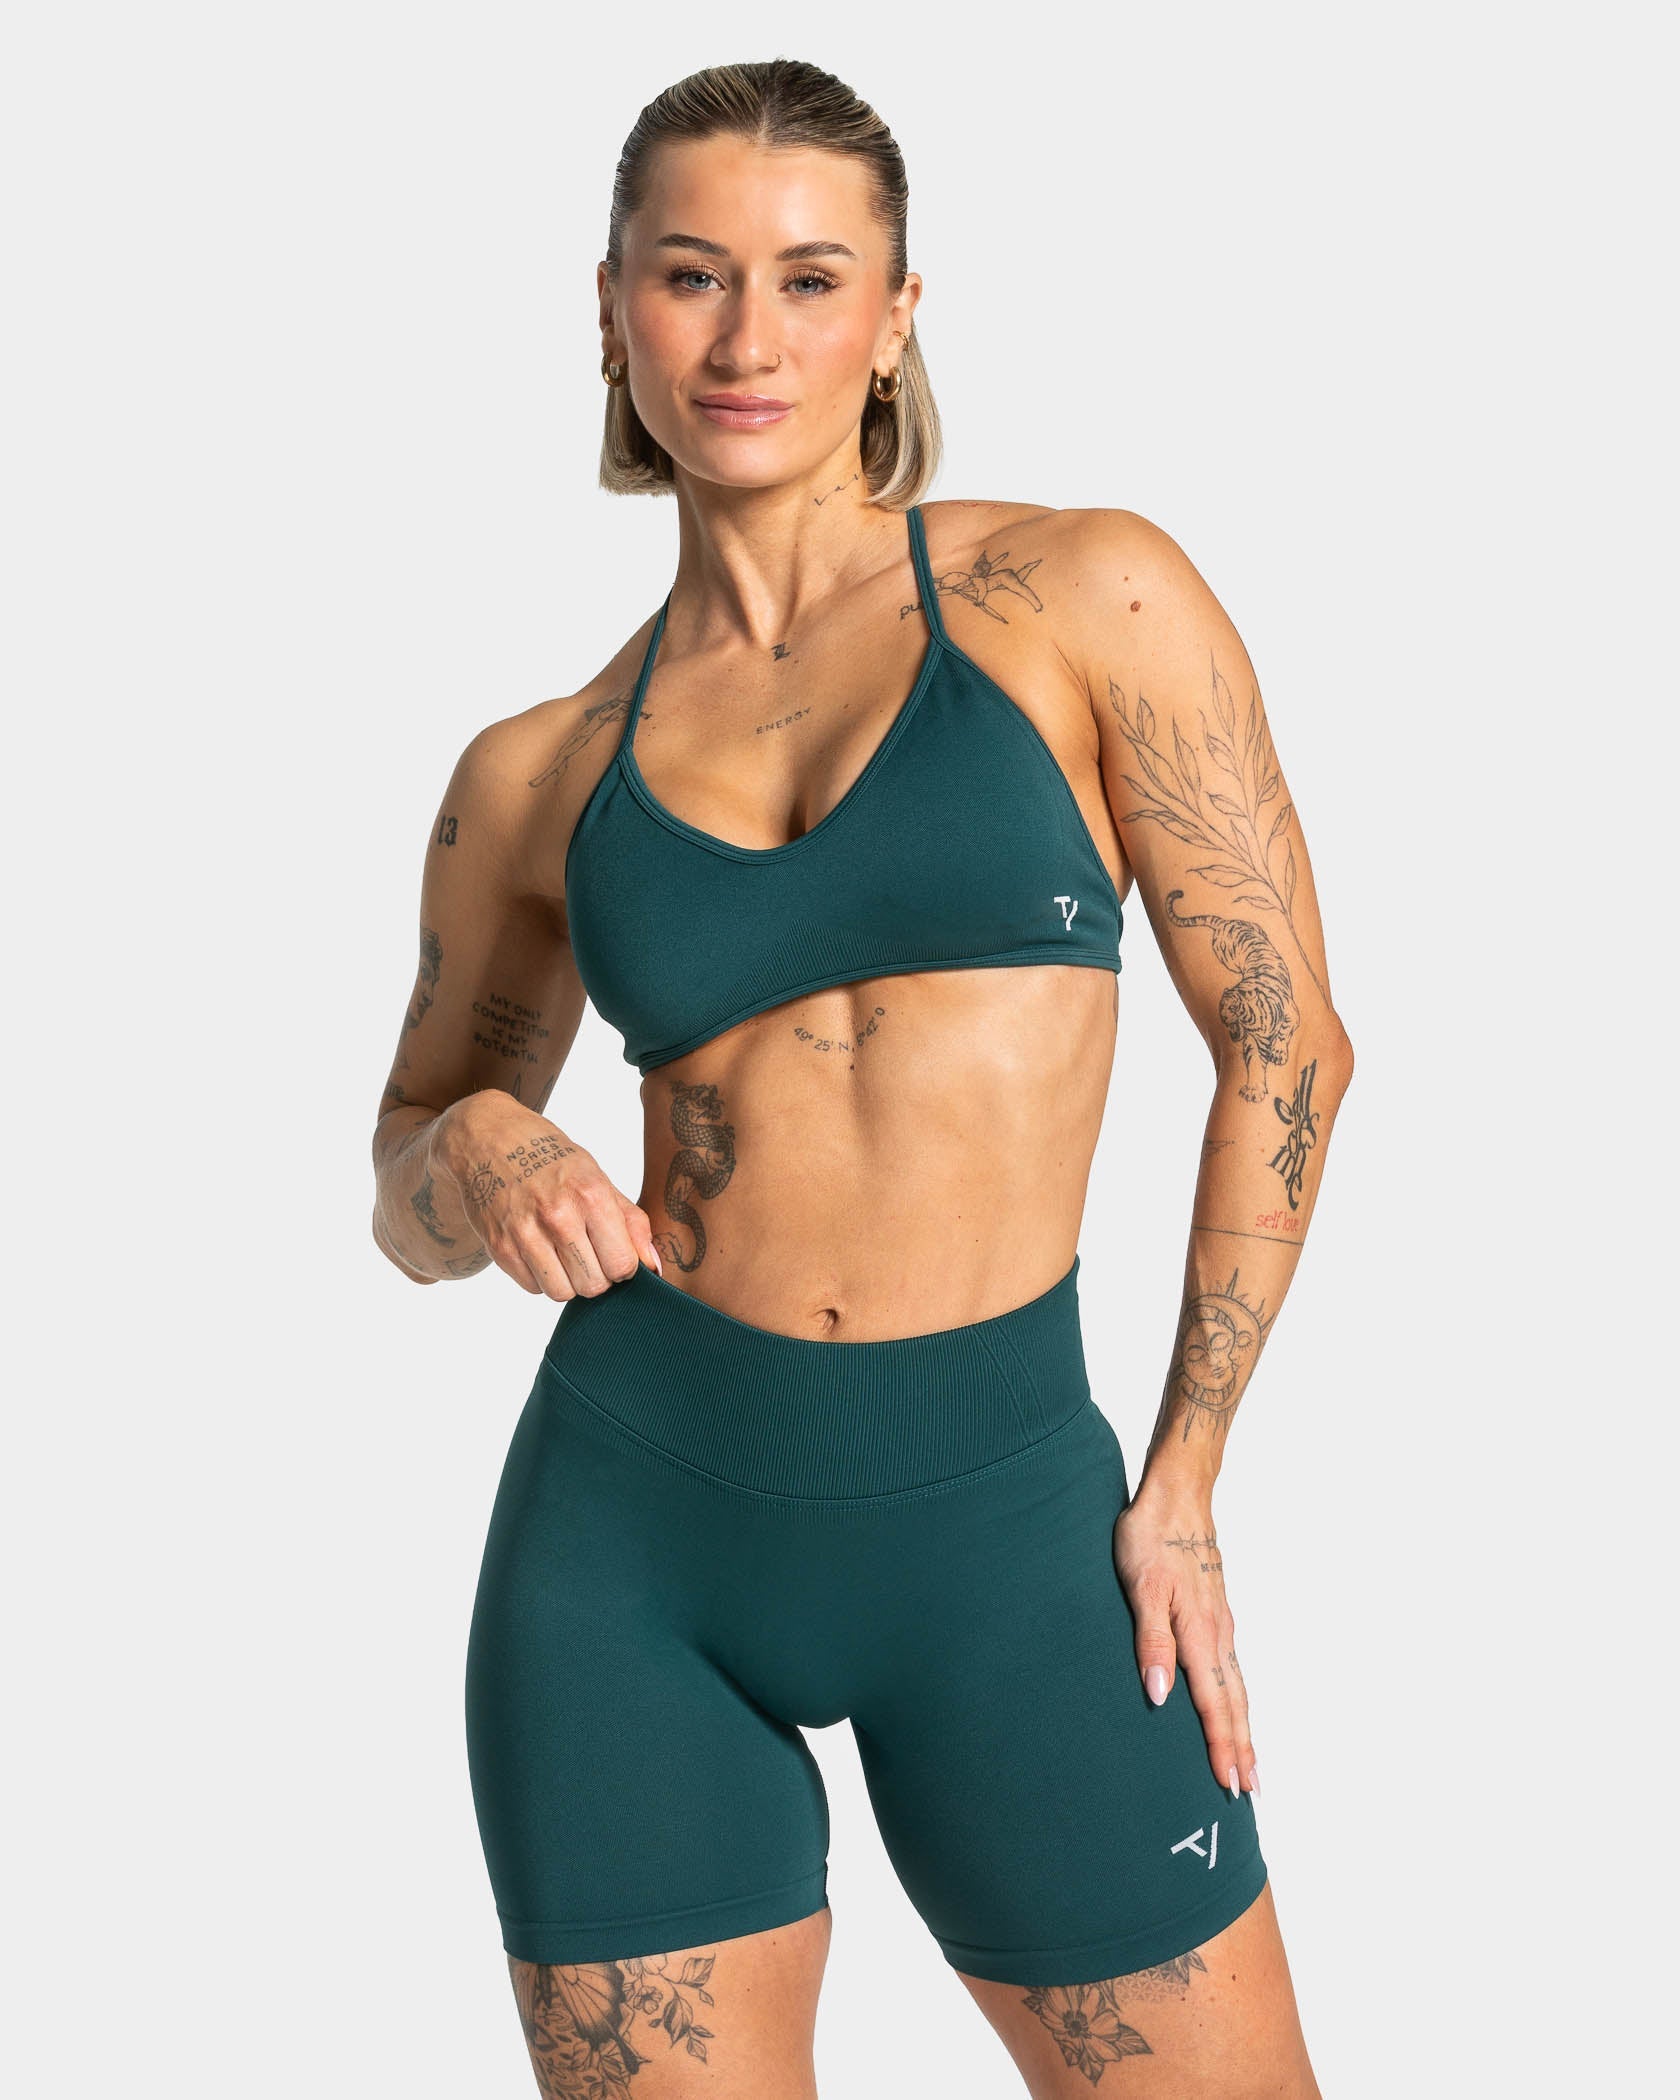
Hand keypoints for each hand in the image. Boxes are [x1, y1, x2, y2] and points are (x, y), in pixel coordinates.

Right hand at [433, 1091, 661, 1299]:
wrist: (487, 1138)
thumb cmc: (550, 1158)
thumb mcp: (598, 1177)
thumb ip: (631, 1222)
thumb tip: (654, 1265)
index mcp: (590, 1194)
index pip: (623, 1265)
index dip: (624, 1266)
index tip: (615, 1253)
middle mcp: (557, 1215)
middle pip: (594, 1285)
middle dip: (598, 1276)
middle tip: (588, 1253)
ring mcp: (524, 1233)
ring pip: (562, 1294)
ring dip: (568, 1281)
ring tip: (564, 1253)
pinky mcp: (499, 1247)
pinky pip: (533, 1288)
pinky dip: (541, 1276)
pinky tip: (539, 1248)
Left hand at [1112, 1481, 1258, 1800]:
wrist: (1177, 1495)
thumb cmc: (1152, 1537)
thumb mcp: (1141, 1588)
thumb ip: (1152, 1642)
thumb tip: (1161, 1696)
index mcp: (1200, 1634)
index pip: (1214, 1704)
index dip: (1222, 1747)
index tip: (1231, 1786)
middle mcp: (1218, 1634)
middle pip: (1234, 1703)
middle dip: (1241, 1749)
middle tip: (1250, 1793)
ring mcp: (1220, 1622)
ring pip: (1236, 1686)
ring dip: (1243, 1727)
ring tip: (1249, 1762)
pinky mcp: (1215, 1611)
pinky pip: (1230, 1667)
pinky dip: (1236, 1697)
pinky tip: (1232, 1702)